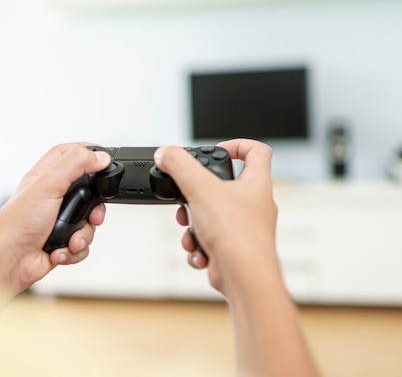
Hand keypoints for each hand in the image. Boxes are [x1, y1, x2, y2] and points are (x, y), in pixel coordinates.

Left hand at [0, 143, 110, 300]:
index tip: (102, 157)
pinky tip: (60, 251)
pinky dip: (74, 250)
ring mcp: (56, 220)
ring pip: (88, 222)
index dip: (85, 151)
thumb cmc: (16, 223)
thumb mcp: (47, 185)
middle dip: (95, 208)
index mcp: (44, 177)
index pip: (66, 154)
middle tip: (93, 215)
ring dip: (83, 235)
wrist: (7, 261)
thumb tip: (99, 157)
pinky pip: (82, 244)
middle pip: (87, 192)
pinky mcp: (60, 242)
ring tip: (70, 240)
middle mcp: (51, 197)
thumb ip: (75, 165)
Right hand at [154, 139, 277, 297]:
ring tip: (190, 230)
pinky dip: (198, 246)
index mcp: (257, 184)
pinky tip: (198, 250)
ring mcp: (244, 228)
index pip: (257, 151)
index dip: (237, 145)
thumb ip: (179, 165)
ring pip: (211, 216)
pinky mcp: (233, 249)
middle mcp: (254, 204)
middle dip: (198, 193)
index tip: (217, 151)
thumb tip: (165, 153)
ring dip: (193, 223)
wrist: (244, 277)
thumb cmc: (237, 235)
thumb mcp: (200, 188)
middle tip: (188, 197)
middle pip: (224, 186)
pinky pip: (209, 241)